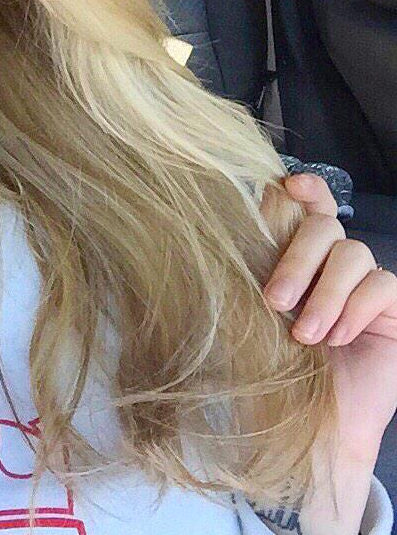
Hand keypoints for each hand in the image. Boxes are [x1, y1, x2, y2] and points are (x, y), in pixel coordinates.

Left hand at [261, 174, 396, 463]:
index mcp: (294, 255)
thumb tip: (227, 226)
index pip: (305, 206)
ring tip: (305, 335)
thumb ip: (248, 270)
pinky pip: (381, 285)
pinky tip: (338, 338)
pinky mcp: (392, 306)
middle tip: (275, 302)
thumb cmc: (272, 369)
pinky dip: (355, 310)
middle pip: (323, 225)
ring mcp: (364, 281)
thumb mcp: (249, 313)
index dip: (304, 188)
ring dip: (325, 294)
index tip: (290, 185)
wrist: (310, 423)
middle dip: (297, 261)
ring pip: (353, 253)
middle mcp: (330, 262)